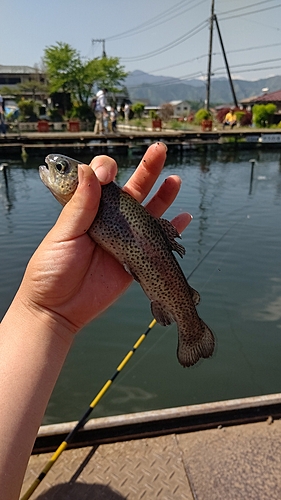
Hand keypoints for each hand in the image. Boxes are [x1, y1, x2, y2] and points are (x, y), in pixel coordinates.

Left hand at [18, 142, 191, 333]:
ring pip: (148, 211)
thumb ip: (81, 205)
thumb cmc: (51, 270)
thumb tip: (90, 171)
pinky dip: (173, 230)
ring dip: (163, 195)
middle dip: (147, 169)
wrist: (59, 309)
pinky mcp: (135, 260)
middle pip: (132, 189)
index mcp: (87, 210)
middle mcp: (108, 220)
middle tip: (160, 149)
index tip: (108, 174)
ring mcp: (124, 239)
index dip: (107, 170)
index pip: (102, 180)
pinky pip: (158, 242)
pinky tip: (184, 217)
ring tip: (175, 179)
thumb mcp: (63, 234)